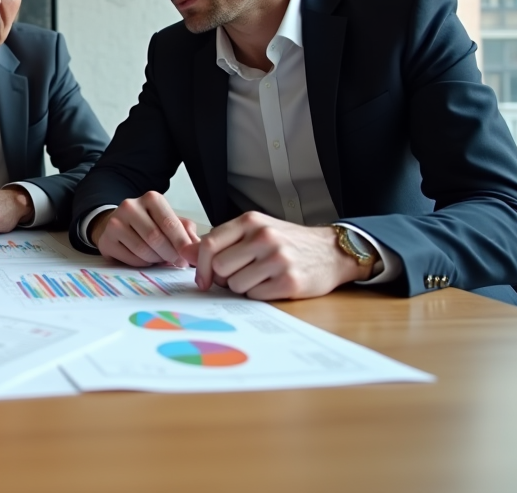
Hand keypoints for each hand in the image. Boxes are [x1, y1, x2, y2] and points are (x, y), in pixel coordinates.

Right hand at [88, 191, 199, 266]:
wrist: (120, 224)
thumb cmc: (149, 223)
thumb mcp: (169, 221)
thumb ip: (186, 231)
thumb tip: (197, 249)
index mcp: (151, 199)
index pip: (169, 223)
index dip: (181, 244)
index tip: (188, 257)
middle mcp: (130, 206)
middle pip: (155, 238)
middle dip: (170, 254)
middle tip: (177, 262)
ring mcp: (115, 223)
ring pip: (143, 251)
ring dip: (156, 260)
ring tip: (160, 257)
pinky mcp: (106, 240)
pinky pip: (130, 259)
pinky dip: (142, 264)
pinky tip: (144, 258)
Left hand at [184, 212, 373, 299]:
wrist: (331, 252)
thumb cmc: (288, 242)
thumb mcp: (256, 231)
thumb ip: (223, 241)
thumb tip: (185, 253)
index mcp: (251, 221)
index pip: (210, 244)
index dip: (201, 265)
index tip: (202, 279)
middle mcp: (264, 237)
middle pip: (220, 268)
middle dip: (224, 278)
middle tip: (240, 275)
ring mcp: (277, 259)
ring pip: (235, 285)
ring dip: (243, 287)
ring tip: (261, 277)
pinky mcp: (289, 281)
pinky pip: (254, 296)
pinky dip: (258, 294)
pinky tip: (272, 284)